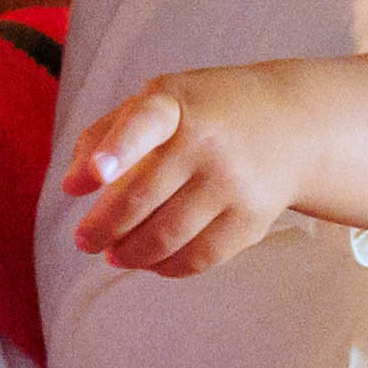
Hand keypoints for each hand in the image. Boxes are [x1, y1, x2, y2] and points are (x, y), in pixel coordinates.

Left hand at [64, 65, 311, 275]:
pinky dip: (168, 267)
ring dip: (130, 254)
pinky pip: (199, 257)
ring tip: (114, 255)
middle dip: (101, 229)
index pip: (144, 123)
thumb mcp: (158, 100)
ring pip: (165, 237)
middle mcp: (207, 142)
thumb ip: (104, 133)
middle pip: (140, 200)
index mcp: (175, 105)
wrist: (295, 122)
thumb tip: (71, 187)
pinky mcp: (252, 218)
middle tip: (84, 240)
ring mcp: (233, 182)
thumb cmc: (206, 111)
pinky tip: (152, 263)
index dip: (117, 150)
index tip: (96, 174)